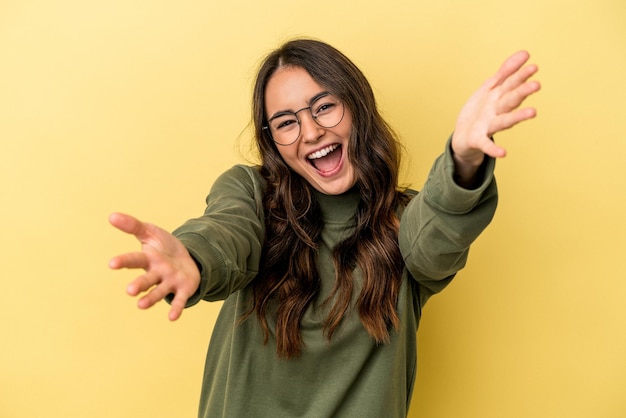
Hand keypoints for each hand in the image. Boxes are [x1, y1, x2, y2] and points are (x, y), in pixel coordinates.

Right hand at [108, 212, 200, 320]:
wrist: (188, 257)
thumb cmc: (164, 247)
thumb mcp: (150, 232)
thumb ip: (133, 225)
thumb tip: (111, 215)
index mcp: (148, 259)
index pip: (134, 259)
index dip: (124, 261)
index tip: (112, 264)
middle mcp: (157, 273)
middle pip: (146, 279)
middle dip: (138, 285)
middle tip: (129, 291)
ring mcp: (169, 282)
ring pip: (159, 292)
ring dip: (151, 299)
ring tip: (141, 305)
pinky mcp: (183, 289)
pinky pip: (179, 300)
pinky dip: (176, 308)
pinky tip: (172, 318)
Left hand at [452, 50, 540, 181]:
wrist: (463, 136)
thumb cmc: (480, 111)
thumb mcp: (491, 88)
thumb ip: (506, 72)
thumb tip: (525, 53)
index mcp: (499, 98)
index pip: (511, 85)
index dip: (521, 76)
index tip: (534, 67)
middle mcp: (497, 112)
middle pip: (510, 100)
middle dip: (522, 92)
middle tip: (537, 85)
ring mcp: (489, 126)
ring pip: (504, 121)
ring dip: (518, 117)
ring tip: (532, 112)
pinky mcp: (478, 140)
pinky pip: (486, 144)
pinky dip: (494, 148)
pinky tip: (503, 153)